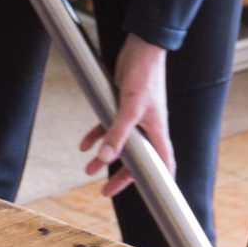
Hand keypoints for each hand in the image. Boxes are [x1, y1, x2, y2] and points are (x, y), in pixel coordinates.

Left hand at [78, 35, 172, 199]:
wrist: (141, 48)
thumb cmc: (144, 77)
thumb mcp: (129, 108)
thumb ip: (116, 134)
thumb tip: (104, 159)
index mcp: (157, 132)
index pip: (164, 164)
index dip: (160, 182)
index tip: (152, 197)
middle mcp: (148, 127)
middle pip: (137, 160)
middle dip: (121, 177)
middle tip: (105, 191)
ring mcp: (135, 117)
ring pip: (120, 145)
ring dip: (104, 158)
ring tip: (87, 170)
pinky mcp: (122, 106)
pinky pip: (108, 126)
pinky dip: (96, 136)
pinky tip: (83, 144)